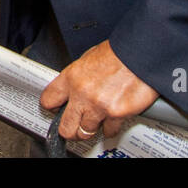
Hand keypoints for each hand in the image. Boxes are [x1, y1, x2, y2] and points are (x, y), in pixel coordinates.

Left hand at [39, 40, 158, 140]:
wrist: (138, 55)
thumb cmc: (116, 54)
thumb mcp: (87, 58)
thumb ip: (77, 77)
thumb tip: (71, 90)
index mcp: (71, 77)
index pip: (48, 100)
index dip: (51, 107)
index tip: (55, 110)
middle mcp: (82, 94)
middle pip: (65, 127)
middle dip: (69, 130)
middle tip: (73, 128)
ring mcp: (98, 106)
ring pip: (85, 133)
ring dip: (89, 130)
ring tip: (93, 124)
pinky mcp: (116, 114)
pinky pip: (108, 131)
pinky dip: (109, 129)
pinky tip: (110, 122)